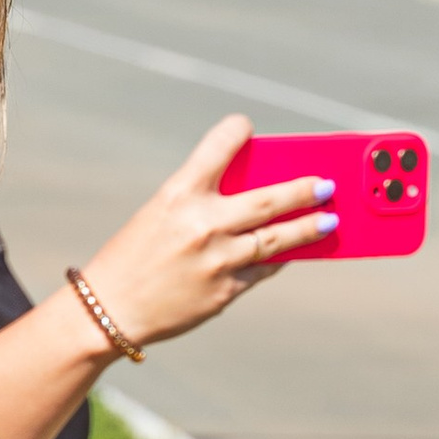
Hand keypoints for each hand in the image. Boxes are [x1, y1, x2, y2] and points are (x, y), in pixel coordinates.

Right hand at [75, 115, 332, 349]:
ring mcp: (217, 260)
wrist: (109, 310)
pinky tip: (294, 251)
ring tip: (329, 219)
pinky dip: (279, 259)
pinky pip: (262, 270)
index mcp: (179, 194)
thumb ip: (202, 203)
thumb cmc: (133, 257)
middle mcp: (202, 223)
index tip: (248, 127)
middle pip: (269, 200)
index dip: (237, 131)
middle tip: (325, 184)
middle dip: (303, 190)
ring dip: (308, 227)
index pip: (219, 147)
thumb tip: (256, 198)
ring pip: (277, 239)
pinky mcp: (224, 291)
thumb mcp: (159, 216)